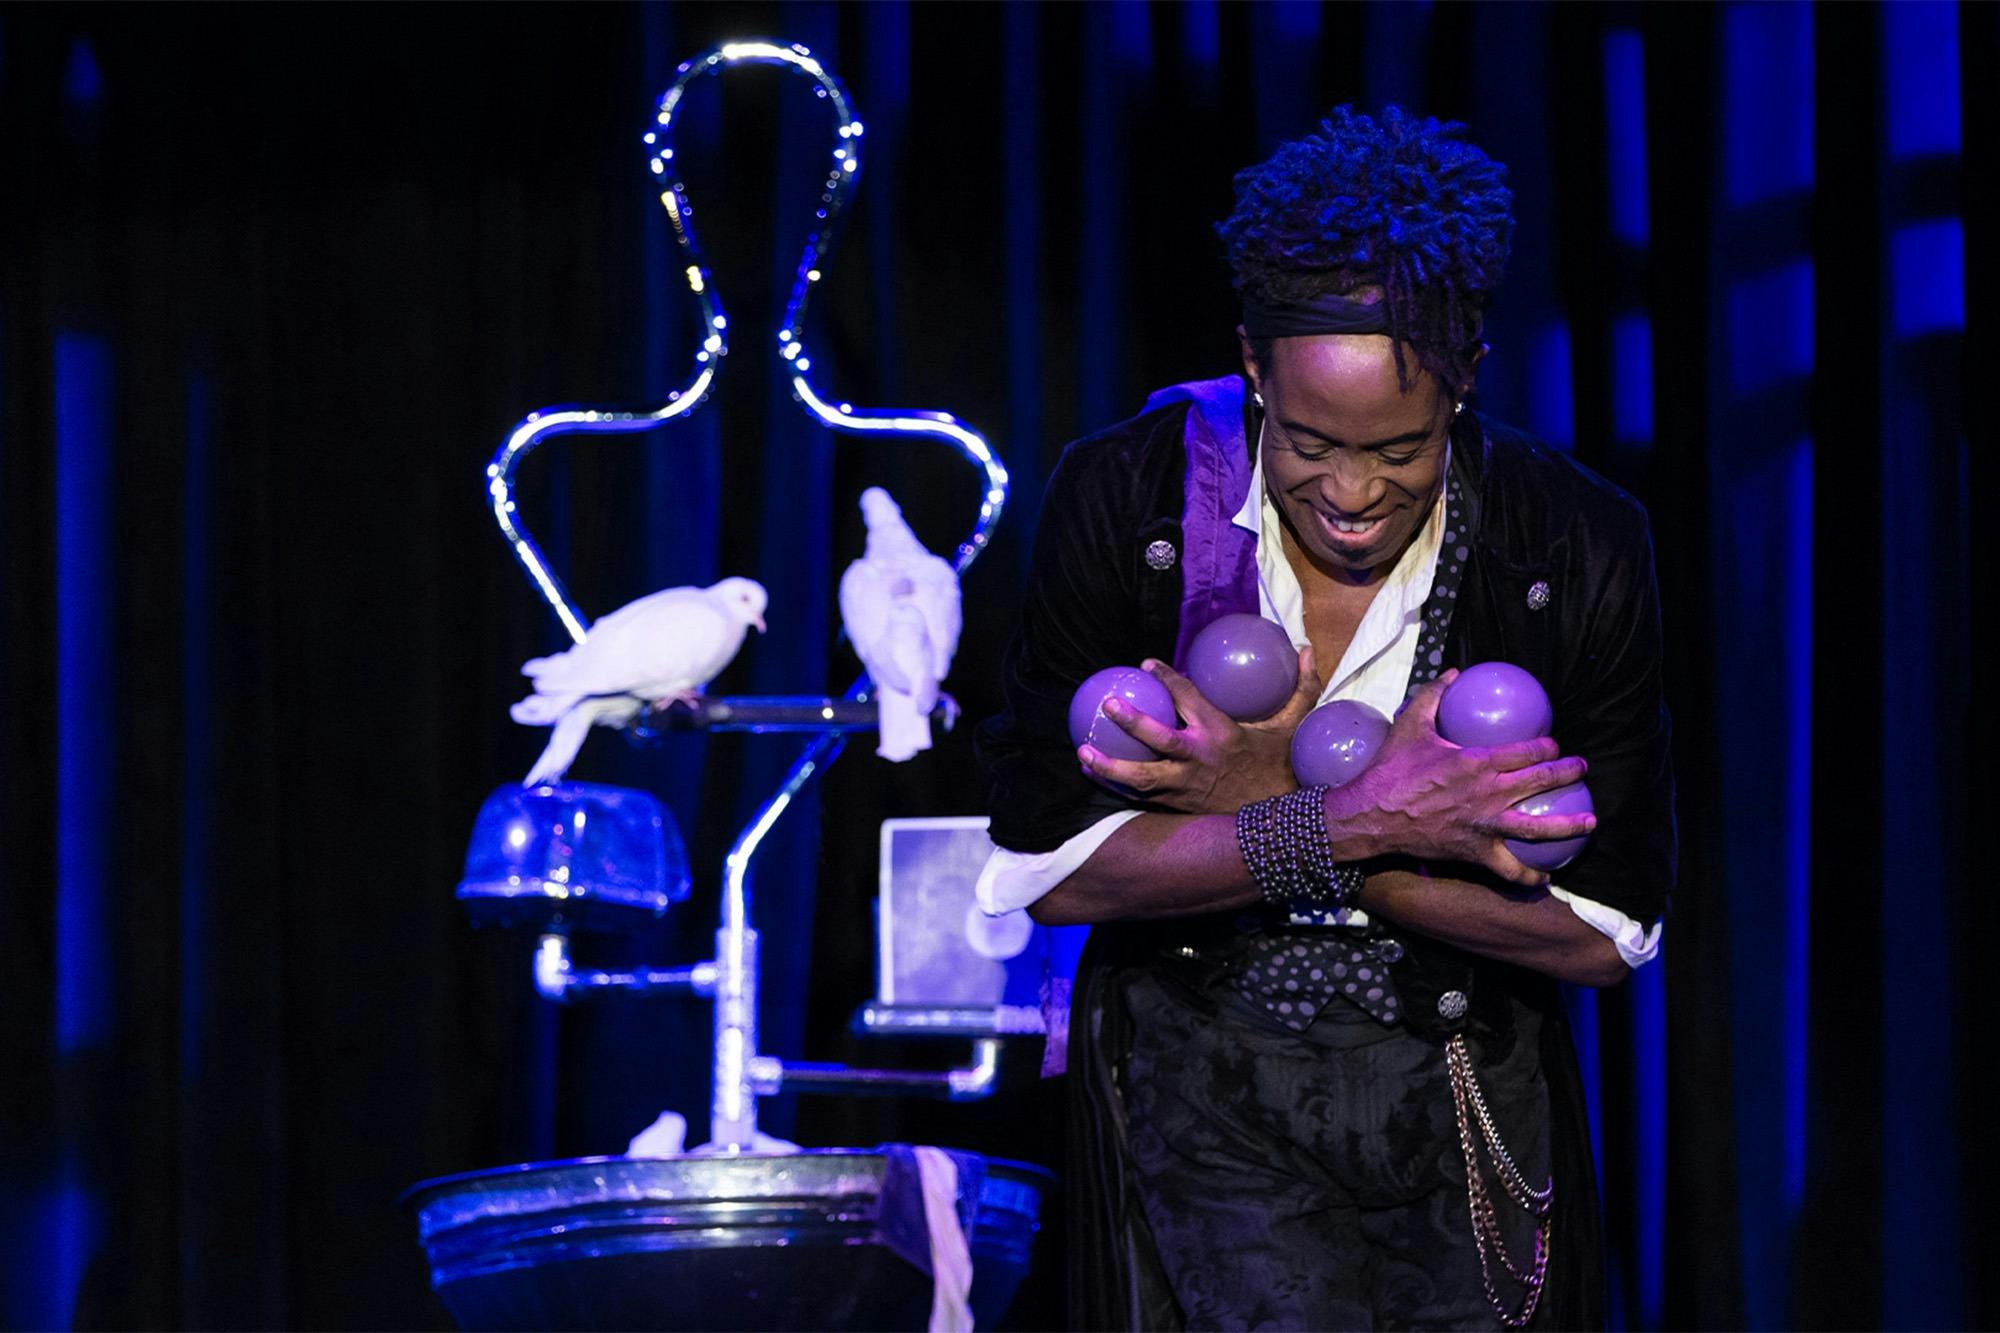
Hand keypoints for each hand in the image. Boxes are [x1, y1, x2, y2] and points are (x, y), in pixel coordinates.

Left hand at [1076, 647, 1323, 814]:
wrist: (1281, 821)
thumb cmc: (1281, 764)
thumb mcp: (1294, 724)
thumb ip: (1302, 687)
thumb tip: (1309, 648)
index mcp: (1221, 732)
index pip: (1188, 697)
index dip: (1166, 677)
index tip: (1146, 664)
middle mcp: (1199, 759)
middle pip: (1158, 739)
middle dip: (1131, 721)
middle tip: (1107, 704)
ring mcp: (1185, 786)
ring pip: (1140, 778)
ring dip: (1109, 766)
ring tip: (1082, 750)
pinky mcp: (1177, 806)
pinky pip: (1141, 797)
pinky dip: (1115, 786)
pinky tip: (1092, 774)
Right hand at [1326, 669, 1595, 887]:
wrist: (1371, 815)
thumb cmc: (1390, 770)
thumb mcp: (1410, 725)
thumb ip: (1433, 696)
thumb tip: (1453, 673)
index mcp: (1477, 761)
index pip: (1527, 751)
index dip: (1547, 747)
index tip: (1554, 746)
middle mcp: (1489, 793)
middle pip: (1542, 781)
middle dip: (1568, 773)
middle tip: (1582, 770)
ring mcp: (1485, 825)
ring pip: (1539, 828)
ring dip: (1570, 825)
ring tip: (1590, 822)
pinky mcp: (1476, 851)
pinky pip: (1510, 869)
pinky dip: (1530, 876)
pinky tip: (1544, 879)